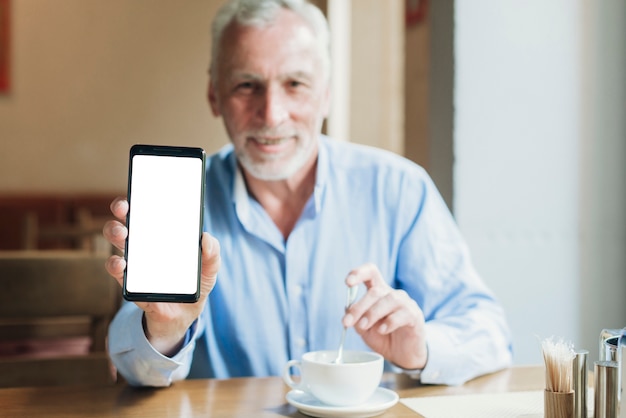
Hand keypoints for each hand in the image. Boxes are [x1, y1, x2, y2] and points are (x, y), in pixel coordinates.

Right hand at [102, 197, 219, 355]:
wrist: (185, 315)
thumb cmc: (194, 284)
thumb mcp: (209, 268)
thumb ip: (212, 253)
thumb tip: (206, 238)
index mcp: (161, 236)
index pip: (148, 212)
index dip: (141, 198)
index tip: (139, 189)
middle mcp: (143, 246)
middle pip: (126, 222)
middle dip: (121, 211)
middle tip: (125, 209)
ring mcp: (134, 264)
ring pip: (116, 243)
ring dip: (115, 234)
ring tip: (123, 234)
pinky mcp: (130, 283)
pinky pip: (117, 272)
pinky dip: (116, 266)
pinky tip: (122, 263)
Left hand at [343, 263, 426, 369]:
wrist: (401, 356)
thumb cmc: (383, 338)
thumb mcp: (364, 329)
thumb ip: (356, 319)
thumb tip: (347, 309)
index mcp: (378, 292)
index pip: (371, 273)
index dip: (359, 273)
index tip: (347, 282)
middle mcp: (392, 294)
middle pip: (375, 291)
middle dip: (358, 307)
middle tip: (347, 322)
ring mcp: (405, 303)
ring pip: (389, 299)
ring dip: (372, 313)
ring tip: (364, 326)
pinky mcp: (415, 315)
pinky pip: (403, 313)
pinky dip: (390, 321)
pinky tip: (382, 330)